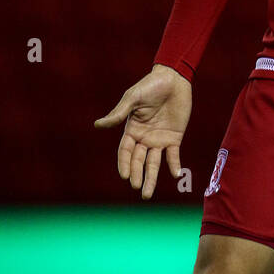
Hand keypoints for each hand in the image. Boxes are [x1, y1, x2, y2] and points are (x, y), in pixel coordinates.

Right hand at [95, 64, 191, 199]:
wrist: (174, 79)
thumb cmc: (150, 85)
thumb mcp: (132, 98)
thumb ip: (118, 114)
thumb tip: (97, 125)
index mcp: (132, 129)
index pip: (125, 151)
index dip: (124, 163)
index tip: (124, 176)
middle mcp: (144, 137)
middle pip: (138, 160)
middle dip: (137, 174)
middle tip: (137, 188)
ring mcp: (159, 139)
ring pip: (154, 162)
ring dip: (151, 177)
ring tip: (147, 193)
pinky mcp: (175, 137)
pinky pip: (173, 155)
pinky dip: (174, 165)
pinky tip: (175, 174)